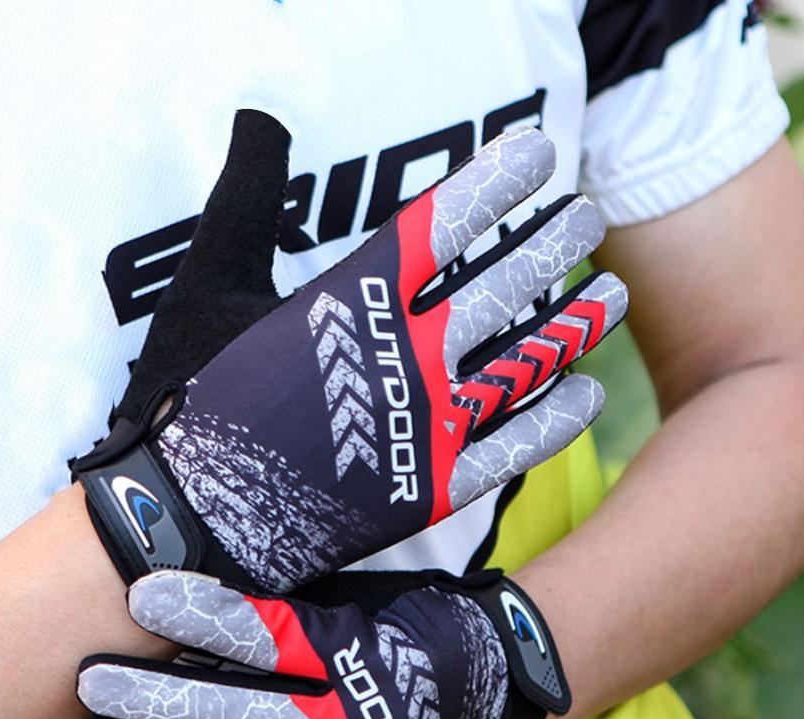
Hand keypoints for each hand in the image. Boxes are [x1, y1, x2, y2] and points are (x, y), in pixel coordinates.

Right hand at [74, 110, 626, 590]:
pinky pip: (509, 447)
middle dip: (548, 244)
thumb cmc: (196, 396)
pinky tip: (583, 390)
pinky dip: (549, 418)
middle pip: (498, 287)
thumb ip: (246, 197)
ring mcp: (425, 423)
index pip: (443, 224)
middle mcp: (405, 355)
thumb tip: (259, 118)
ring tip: (610, 294)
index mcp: (353, 299)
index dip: (495, 183)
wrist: (194, 516)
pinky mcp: (430, 487)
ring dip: (570, 326)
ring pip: (520, 363)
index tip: (539, 154)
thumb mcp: (209, 283)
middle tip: (586, 216)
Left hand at [77, 568, 566, 718]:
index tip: (142, 593)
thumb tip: (202, 586)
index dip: (203, 613)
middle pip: (242, 713)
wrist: (497, 687)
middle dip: (158, 696)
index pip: (268, 635)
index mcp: (358, 652)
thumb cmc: (412, 628)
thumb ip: (293, 604)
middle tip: (93, 680)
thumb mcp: (360, 602)